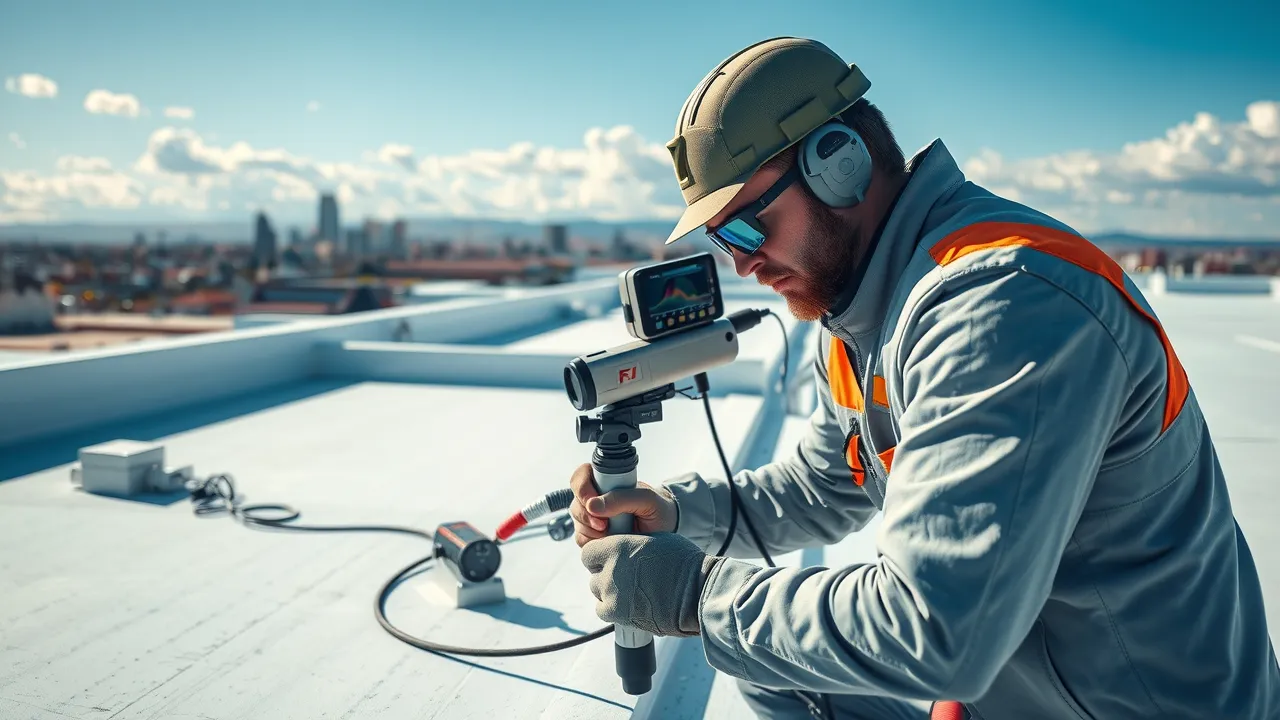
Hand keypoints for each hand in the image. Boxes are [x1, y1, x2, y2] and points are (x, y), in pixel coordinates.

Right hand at [568, 463, 676, 546]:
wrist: (666, 530)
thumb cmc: (658, 509)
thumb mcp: (647, 499)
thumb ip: (622, 498)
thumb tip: (593, 506)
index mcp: (606, 481)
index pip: (581, 477)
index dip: (582, 489)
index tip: (593, 505)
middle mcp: (596, 497)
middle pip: (576, 503)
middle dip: (587, 516)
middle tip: (605, 525)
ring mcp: (592, 517)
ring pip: (577, 523)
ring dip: (592, 531)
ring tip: (614, 533)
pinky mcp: (594, 536)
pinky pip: (581, 540)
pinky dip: (593, 543)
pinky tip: (609, 541)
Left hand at [581, 532, 721, 636]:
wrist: (696, 592)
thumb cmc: (683, 563)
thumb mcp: (656, 540)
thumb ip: (633, 544)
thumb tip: (626, 547)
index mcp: (618, 547)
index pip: (588, 552)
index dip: (598, 557)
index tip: (609, 560)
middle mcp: (610, 570)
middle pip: (594, 574)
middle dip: (607, 575)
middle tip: (627, 578)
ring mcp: (612, 594)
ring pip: (598, 592)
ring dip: (610, 592)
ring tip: (632, 592)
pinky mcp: (618, 614)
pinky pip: (603, 611)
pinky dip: (613, 609)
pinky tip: (629, 605)